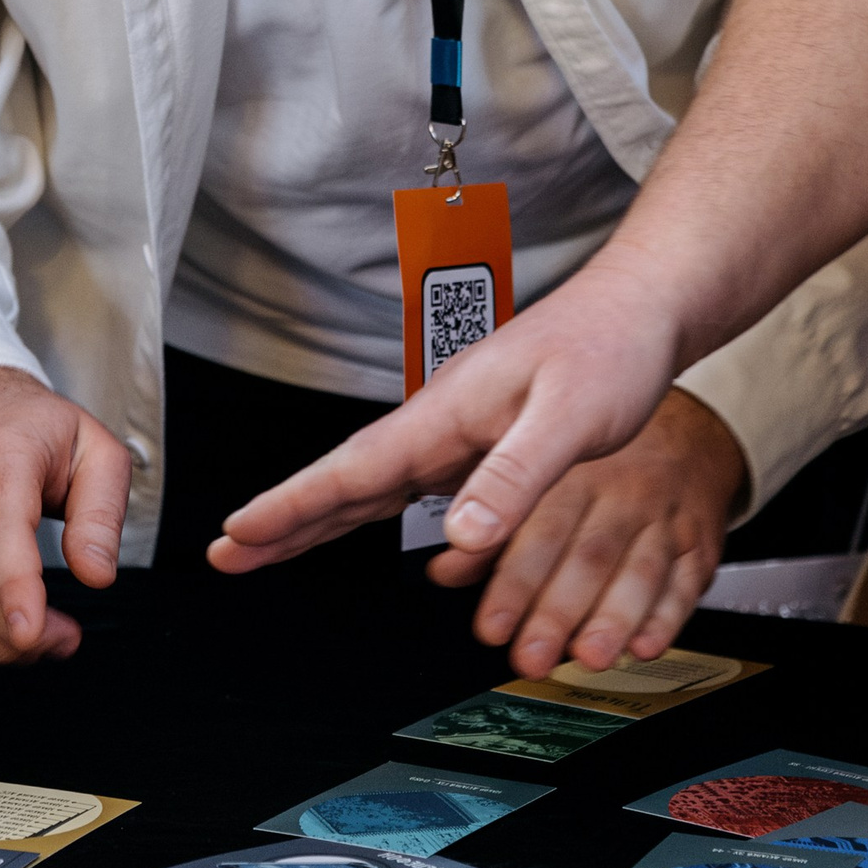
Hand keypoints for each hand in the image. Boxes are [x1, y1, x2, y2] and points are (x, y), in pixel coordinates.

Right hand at [0, 366, 130, 664]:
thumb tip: (96, 573)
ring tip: (32, 644)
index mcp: (3, 453)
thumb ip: (102, 514)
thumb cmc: (37, 430)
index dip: (16, 589)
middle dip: (18, 632)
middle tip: (61, 639)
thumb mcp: (96, 453)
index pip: (1, 529)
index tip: (33, 632)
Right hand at [208, 244, 682, 575]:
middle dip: (282, 519)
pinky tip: (355, 526)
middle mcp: (440, 422)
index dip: (294, 505)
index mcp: (447, 414)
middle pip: (345, 481)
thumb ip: (514, 477)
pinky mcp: (477, 441)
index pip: (354, 470)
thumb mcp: (572, 418)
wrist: (641, 312)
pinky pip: (407, 486)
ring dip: (315, 516)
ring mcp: (455, 432)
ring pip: (369, 485)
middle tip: (227, 555)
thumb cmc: (610, 351)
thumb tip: (459, 538)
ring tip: (266, 547)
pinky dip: (366, 509)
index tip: (241, 533)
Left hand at [426, 390, 743, 677]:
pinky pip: (688, 580)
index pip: (541, 528)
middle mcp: (621, 490)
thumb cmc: (601, 453)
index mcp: (574, 467)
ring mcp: (663, 516)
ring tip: (589, 656)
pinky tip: (645, 644)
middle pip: (589, 556)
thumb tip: (447, 571)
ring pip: (641, 571)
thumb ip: (497, 524)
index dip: (514, 582)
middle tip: (532, 656)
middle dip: (558, 613)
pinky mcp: (698, 541)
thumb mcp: (541, 464)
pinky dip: (668, 617)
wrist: (685, 428)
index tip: (493, 626)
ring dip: (614, 619)